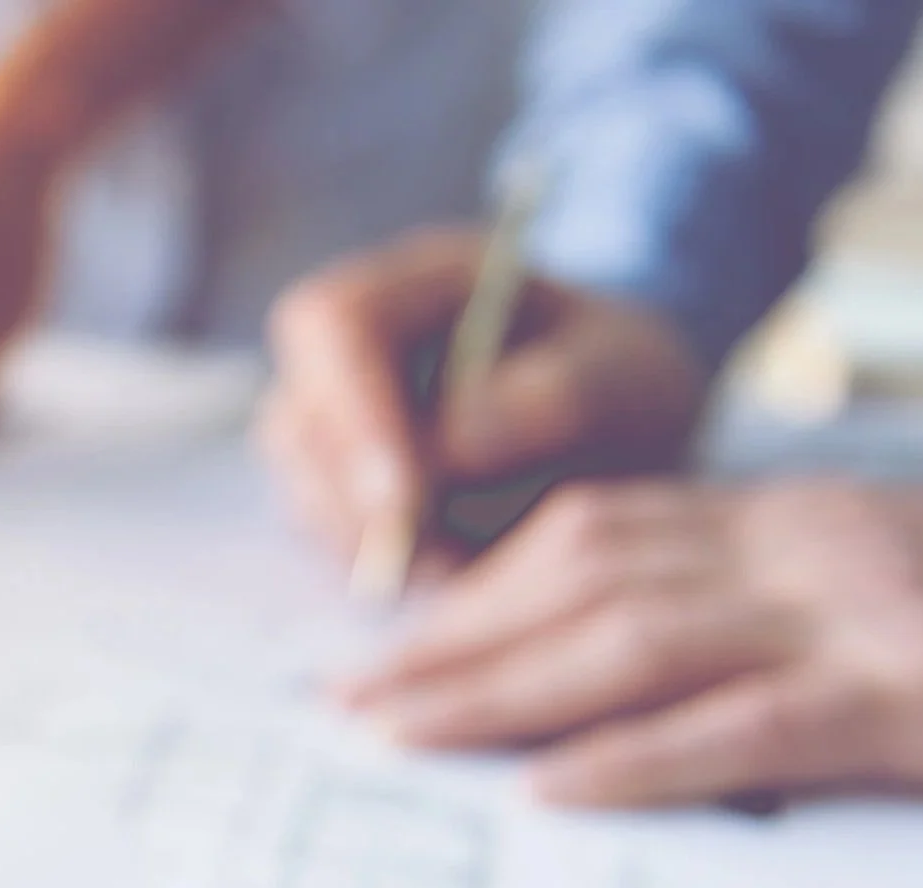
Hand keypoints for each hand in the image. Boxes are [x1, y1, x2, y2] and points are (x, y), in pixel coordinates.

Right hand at [258, 229, 708, 560]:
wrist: (625, 429)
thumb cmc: (625, 381)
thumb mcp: (626, 374)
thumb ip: (557, 395)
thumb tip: (454, 448)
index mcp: (413, 283)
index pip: (330, 323)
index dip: (355, 409)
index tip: (408, 496)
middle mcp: (353, 353)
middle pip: (296, 420)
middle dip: (355, 497)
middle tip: (430, 554)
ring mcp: (336, 430)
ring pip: (304, 493)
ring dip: (370, 542)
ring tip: (462, 560)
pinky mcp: (341, 500)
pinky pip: (330, 545)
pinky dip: (383, 569)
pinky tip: (452, 570)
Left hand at [338, 479, 922, 805]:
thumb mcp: (863, 586)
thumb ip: (745, 611)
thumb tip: (596, 682)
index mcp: (792, 518)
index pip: (592, 536)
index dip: (475, 593)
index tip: (388, 646)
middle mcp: (810, 546)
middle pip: (583, 579)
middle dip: (452, 644)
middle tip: (347, 704)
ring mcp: (863, 620)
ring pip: (636, 642)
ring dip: (500, 693)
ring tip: (399, 741)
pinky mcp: (913, 702)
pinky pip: (748, 728)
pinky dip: (640, 759)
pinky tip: (553, 794)